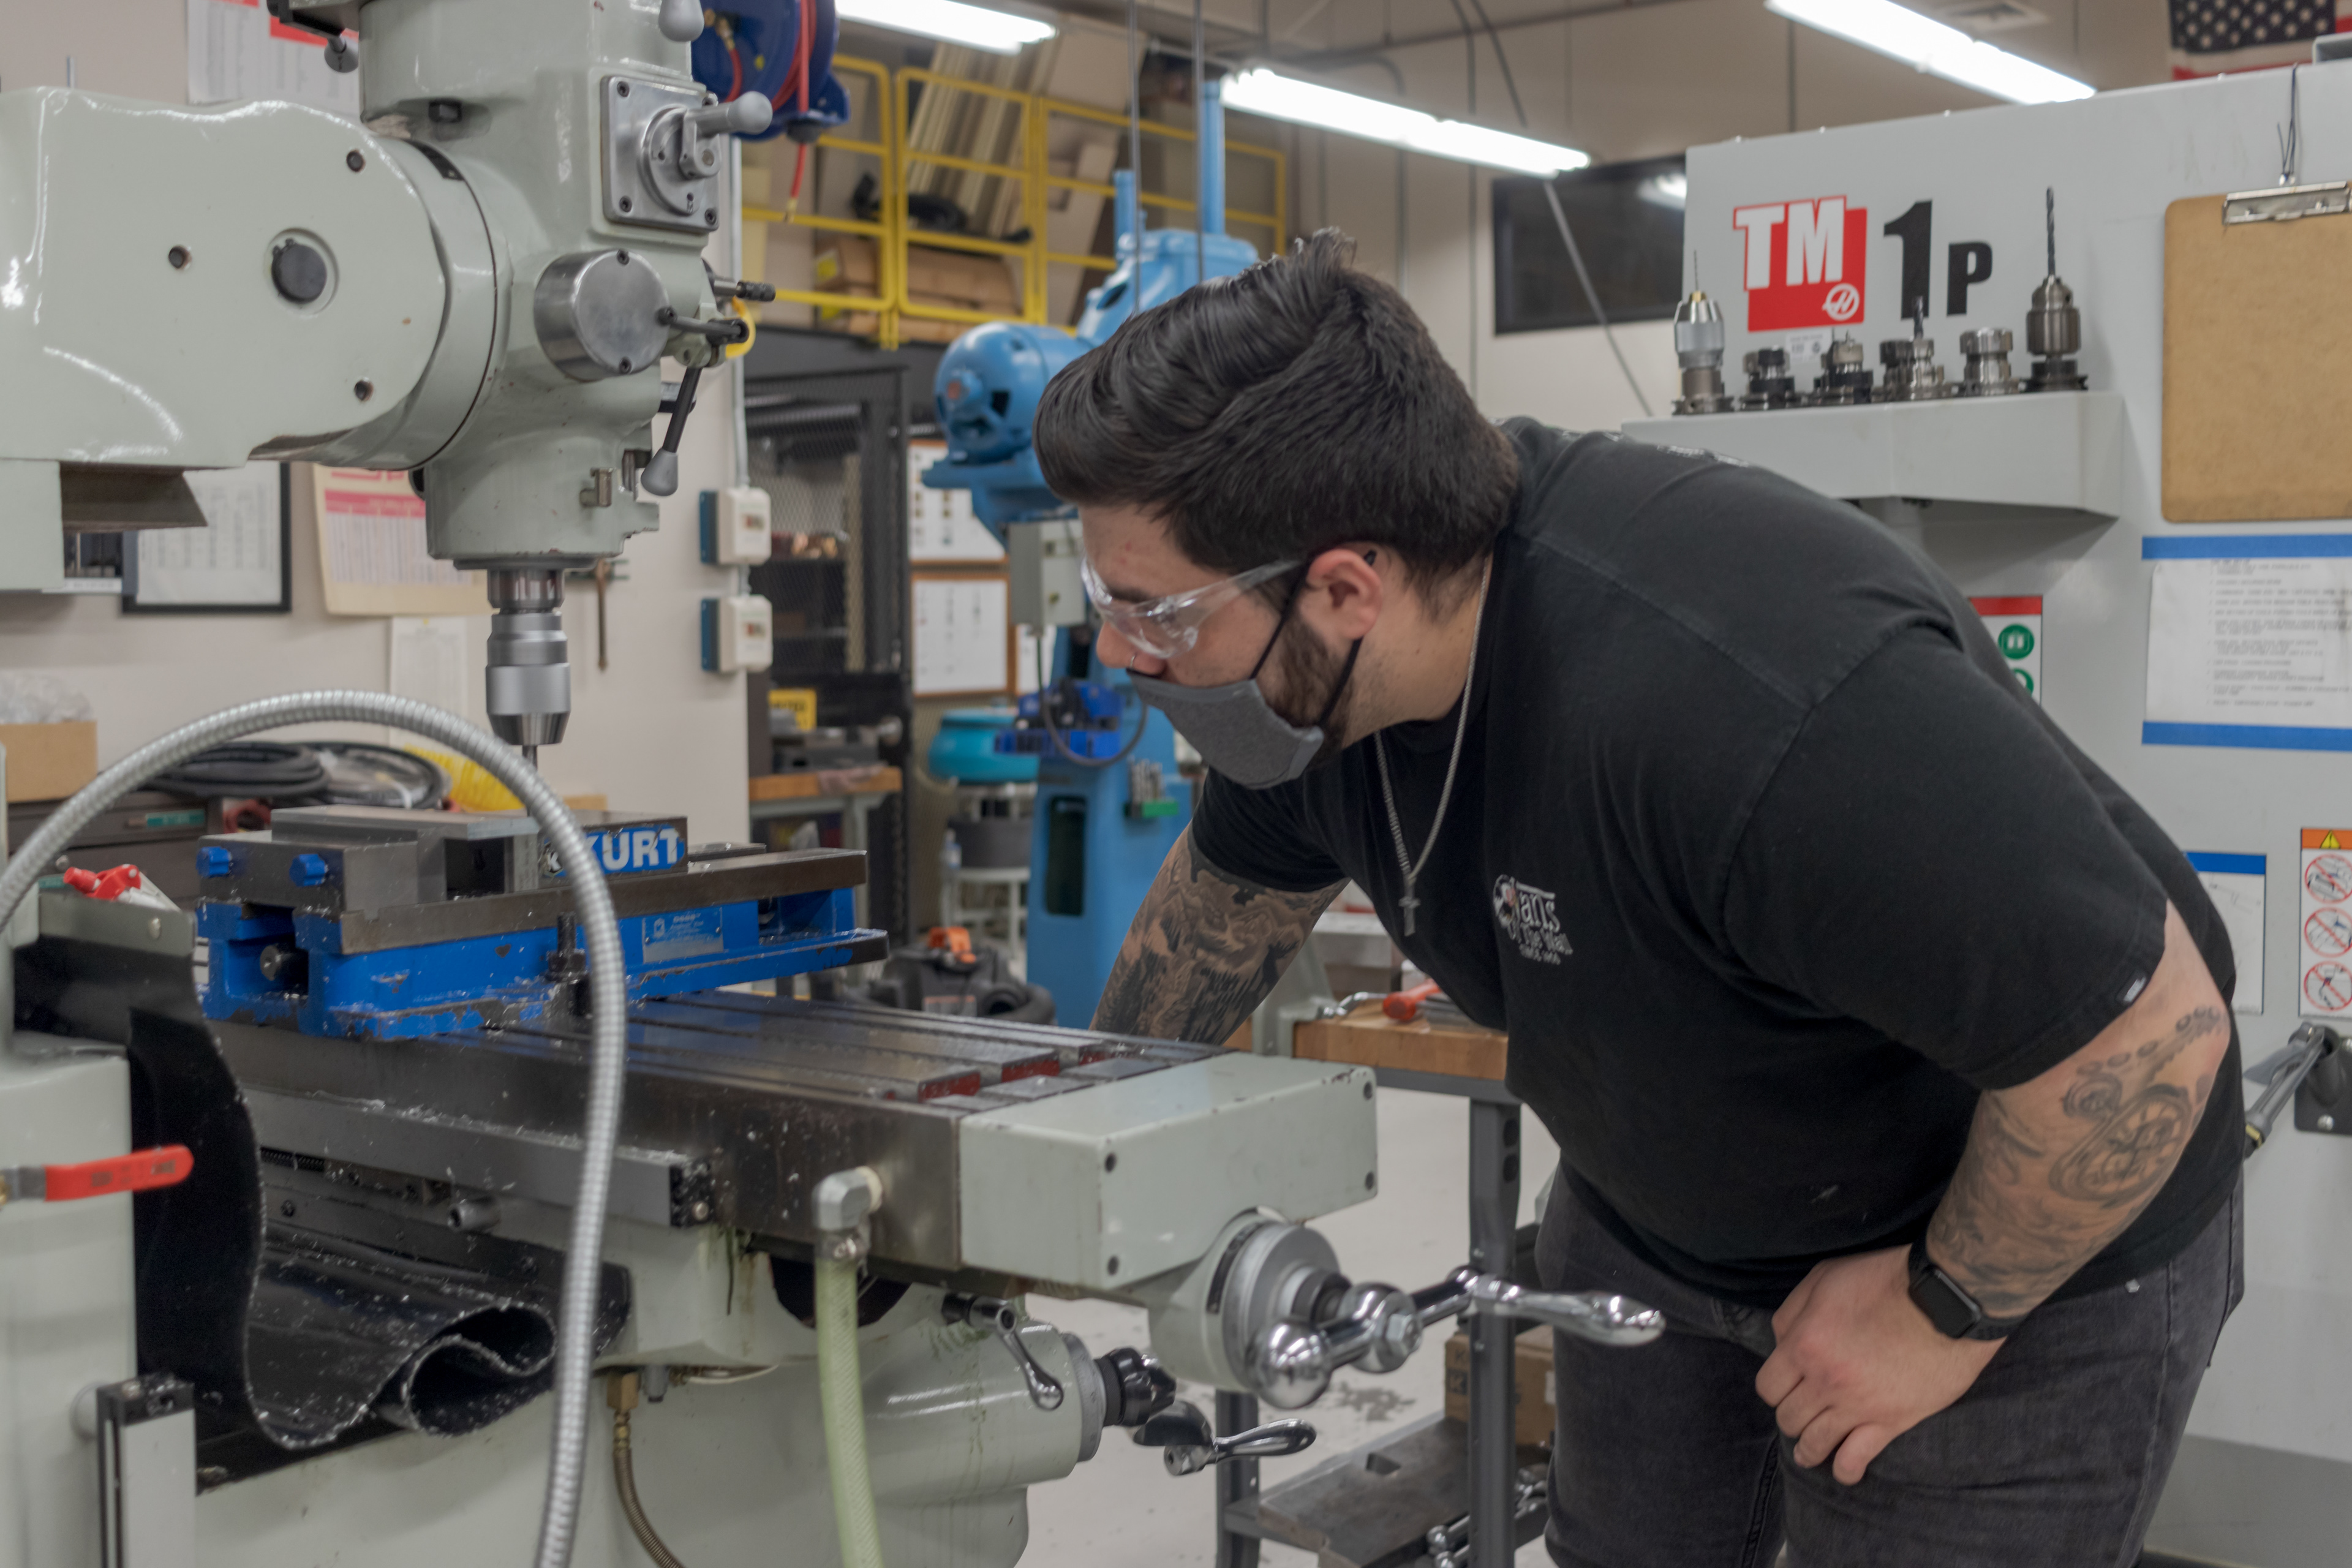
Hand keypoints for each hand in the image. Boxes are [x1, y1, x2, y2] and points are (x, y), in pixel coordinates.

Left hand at [1754, 1245, 2001, 1484]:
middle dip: (1791, 1415)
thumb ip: (1793, 1313)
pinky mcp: (1892, 1421)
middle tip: (1802, 1412)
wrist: (1945, 1301)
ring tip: (1808, 1453)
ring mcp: (1858, 1405)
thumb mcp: (1823, 1278)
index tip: (1785, 1386)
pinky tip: (1844, 1471)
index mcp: (1804, 1345)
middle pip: (1789, 1417)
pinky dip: (1845, 1469)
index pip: (1768, 1386)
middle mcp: (1825, 1381)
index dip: (1775, 1387)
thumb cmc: (1884, 1280)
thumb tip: (1781, 1343)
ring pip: (1816, 1443)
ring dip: (1808, 1449)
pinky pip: (1858, 1458)